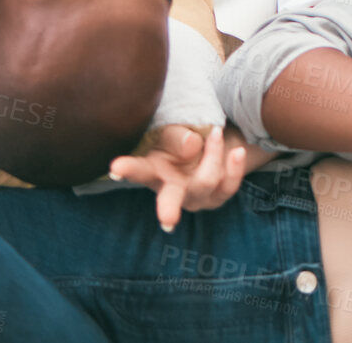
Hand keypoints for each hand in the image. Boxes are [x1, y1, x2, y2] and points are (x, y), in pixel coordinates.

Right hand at [108, 124, 253, 230]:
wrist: (209, 146)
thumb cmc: (181, 141)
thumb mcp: (173, 132)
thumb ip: (177, 137)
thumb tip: (191, 146)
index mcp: (153, 171)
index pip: (138, 170)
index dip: (127, 169)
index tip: (115, 168)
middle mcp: (172, 189)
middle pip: (169, 200)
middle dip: (168, 210)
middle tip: (167, 220)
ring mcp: (196, 197)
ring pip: (205, 182)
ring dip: (213, 155)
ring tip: (216, 132)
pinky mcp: (218, 198)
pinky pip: (229, 186)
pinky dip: (235, 167)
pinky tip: (237, 150)